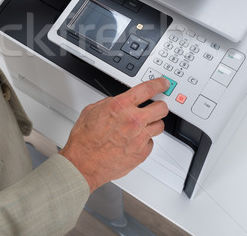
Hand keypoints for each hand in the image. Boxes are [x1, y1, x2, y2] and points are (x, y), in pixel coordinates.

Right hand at [59, 78, 169, 192]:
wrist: (83, 162)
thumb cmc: (84, 140)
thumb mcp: (92, 111)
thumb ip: (110, 103)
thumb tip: (119, 101)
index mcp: (120, 106)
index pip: (147, 89)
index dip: (159, 84)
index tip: (163, 84)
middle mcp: (133, 120)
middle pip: (161, 108)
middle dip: (159, 106)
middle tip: (156, 107)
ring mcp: (139, 137)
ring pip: (160, 126)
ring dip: (153, 124)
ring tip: (142, 127)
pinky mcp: (141, 152)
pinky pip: (151, 142)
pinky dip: (144, 141)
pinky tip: (134, 141)